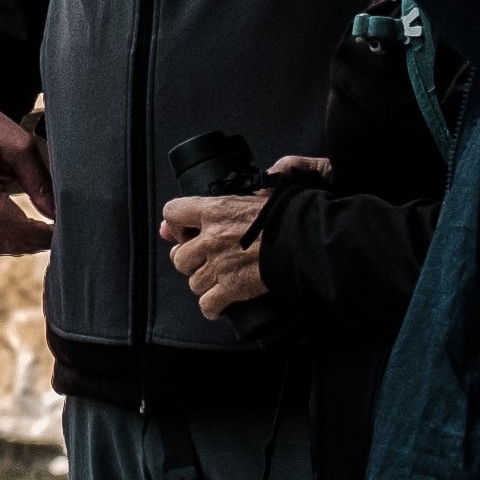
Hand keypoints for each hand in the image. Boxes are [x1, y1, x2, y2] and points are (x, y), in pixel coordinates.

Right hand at [0, 71, 54, 254]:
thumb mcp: (20, 148)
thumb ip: (40, 183)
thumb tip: (56, 214)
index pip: (18, 229)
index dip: (45, 235)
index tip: (66, 232)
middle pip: (6, 242)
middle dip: (35, 243)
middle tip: (59, 235)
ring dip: (19, 246)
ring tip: (42, 235)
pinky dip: (1, 242)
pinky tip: (19, 234)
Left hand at [159, 155, 321, 318]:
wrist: (307, 242)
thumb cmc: (290, 216)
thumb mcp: (265, 192)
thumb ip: (252, 187)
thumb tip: (268, 172)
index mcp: (214, 210)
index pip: (173, 212)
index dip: (177, 224)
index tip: (186, 231)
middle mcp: (210, 238)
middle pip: (179, 256)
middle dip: (191, 260)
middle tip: (205, 260)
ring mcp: (218, 266)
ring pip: (193, 282)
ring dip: (205, 284)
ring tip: (219, 281)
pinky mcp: (231, 289)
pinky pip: (207, 305)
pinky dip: (213, 307)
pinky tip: (221, 304)